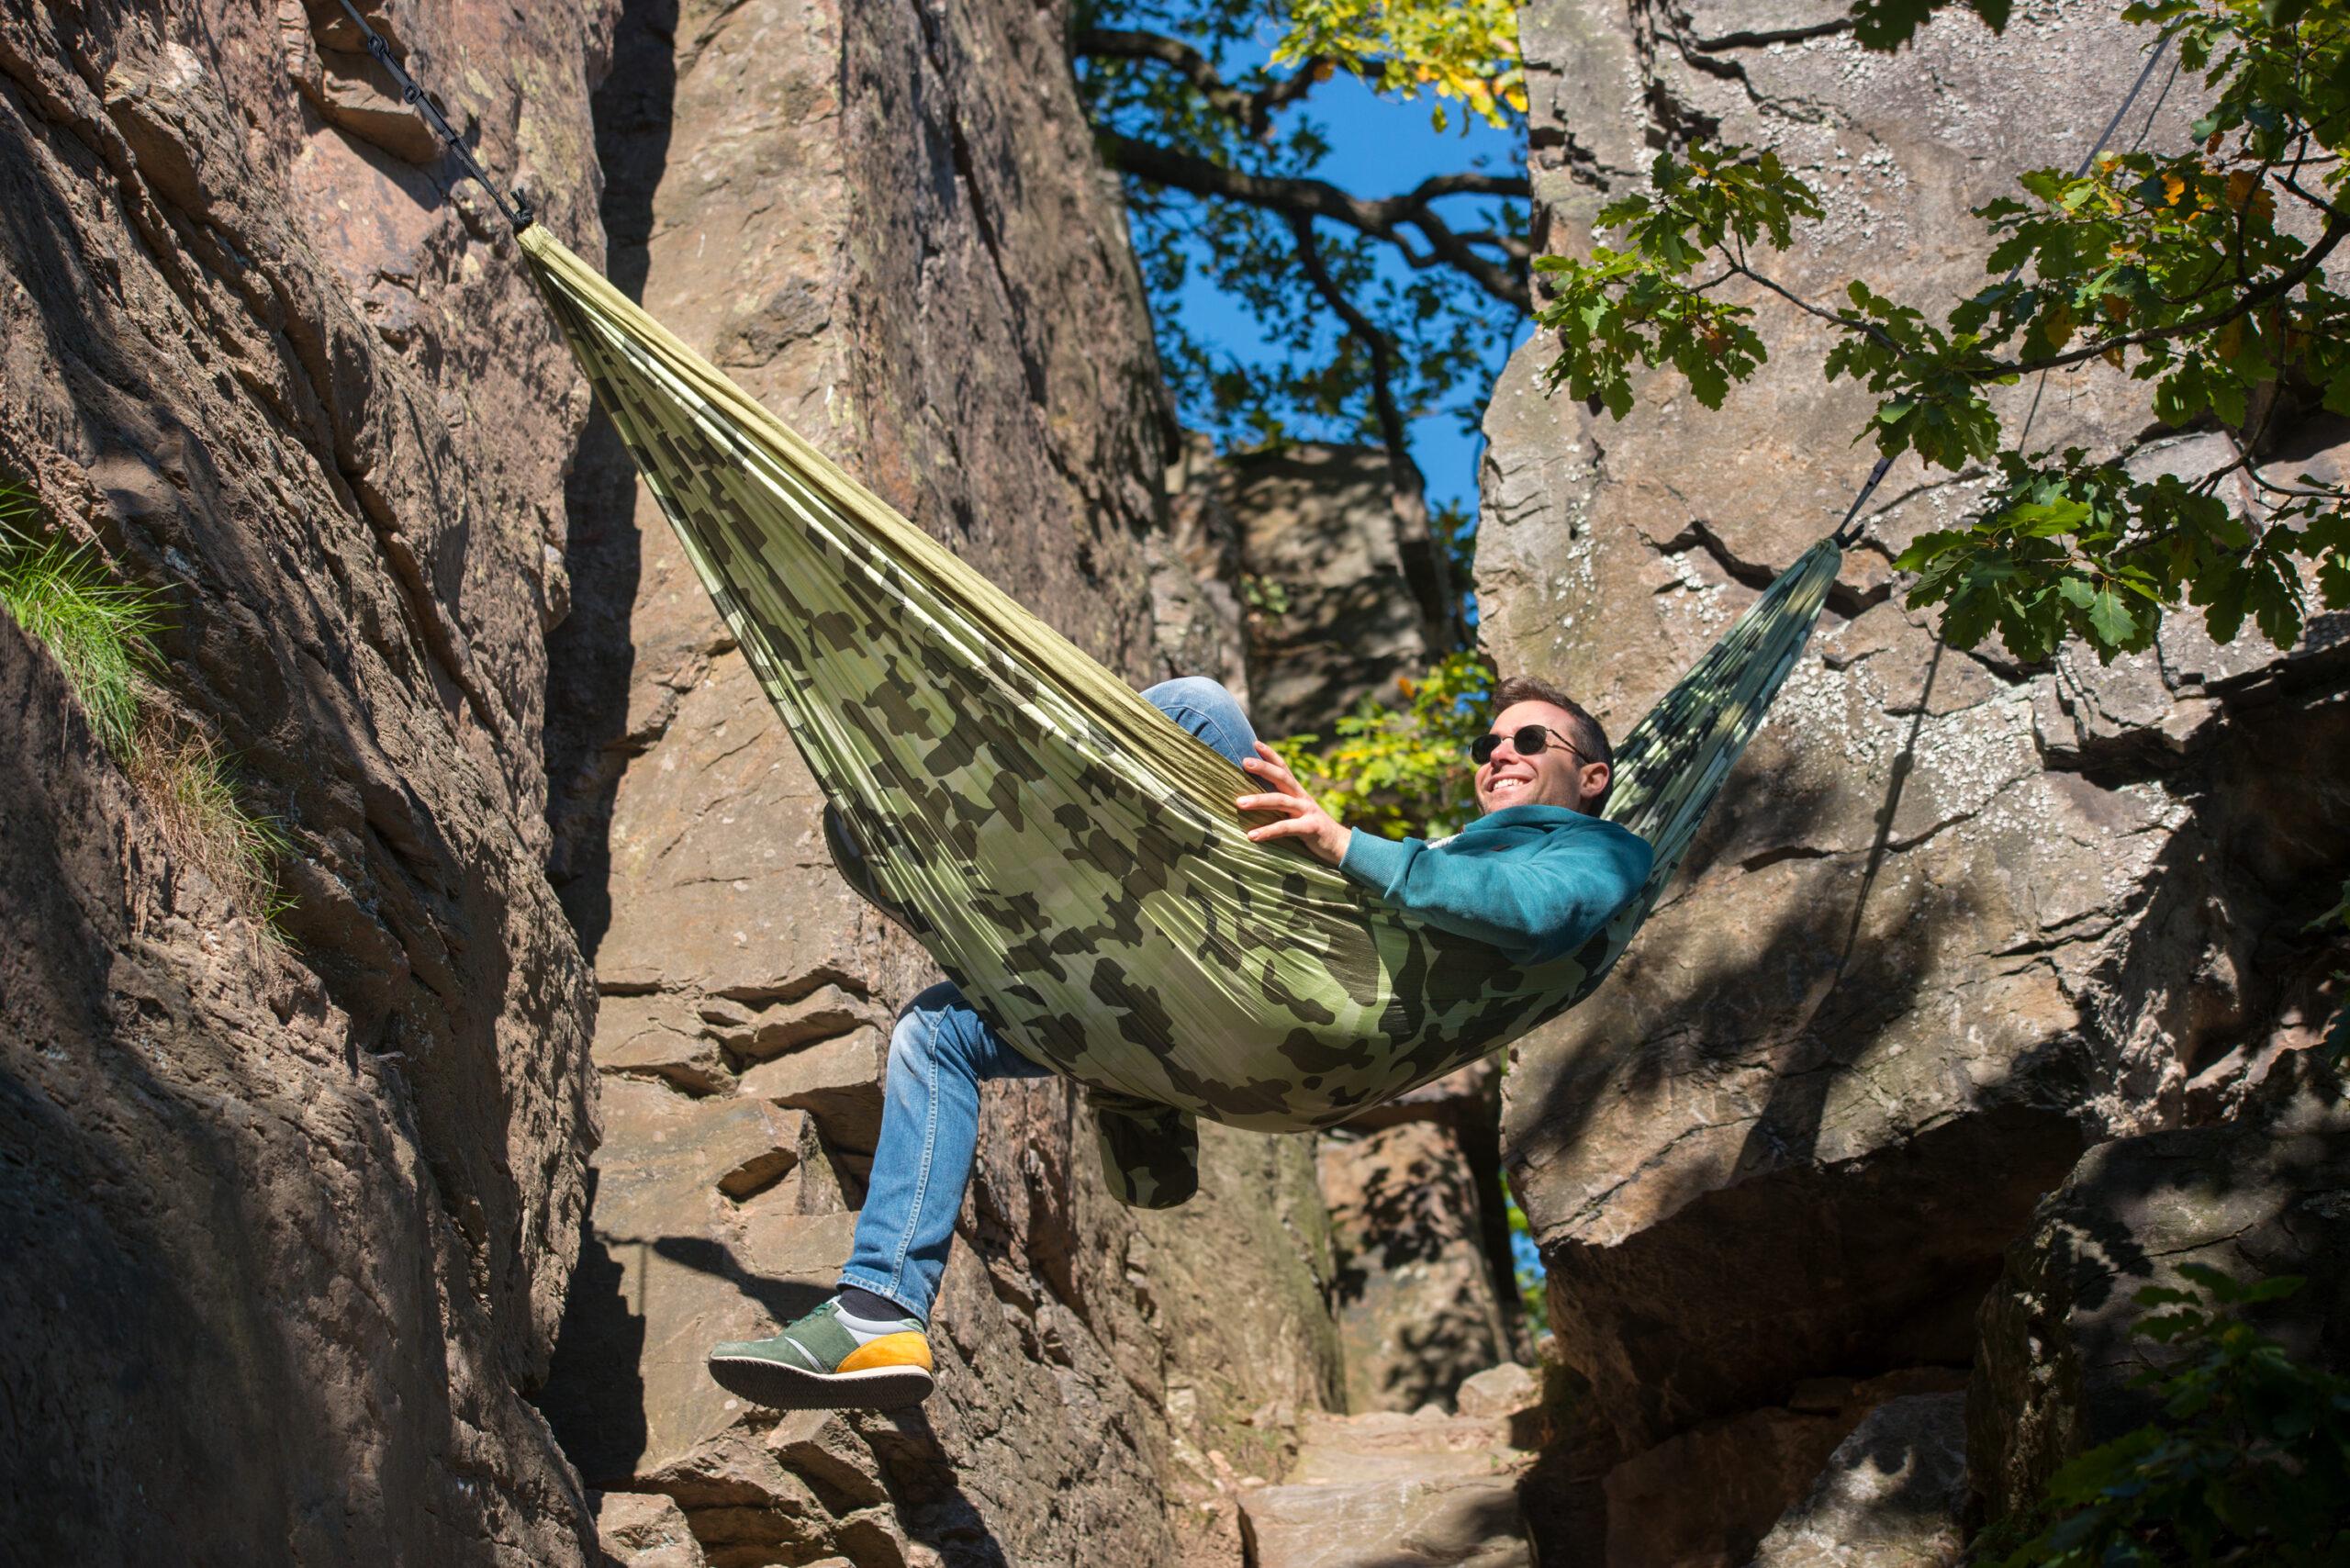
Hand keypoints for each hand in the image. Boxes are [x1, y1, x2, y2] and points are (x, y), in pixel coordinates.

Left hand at [1235, 742, 1352, 865]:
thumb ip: (1281, 805)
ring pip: (1281, 801)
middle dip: (1264, 768)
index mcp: (1297, 792)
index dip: (1271, 755)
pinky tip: (1252, 835)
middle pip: (1282, 778)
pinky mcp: (1311, 828)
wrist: (1340, 845)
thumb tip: (1253, 801)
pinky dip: (1268, 831)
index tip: (1255, 742)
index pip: (1284, 768)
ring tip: (1239, 803)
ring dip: (1259, 801)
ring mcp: (1307, 811)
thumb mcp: (1297, 813)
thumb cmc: (1311, 828)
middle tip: (1244, 762)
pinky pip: (1286, 828)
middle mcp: (1302, 798)